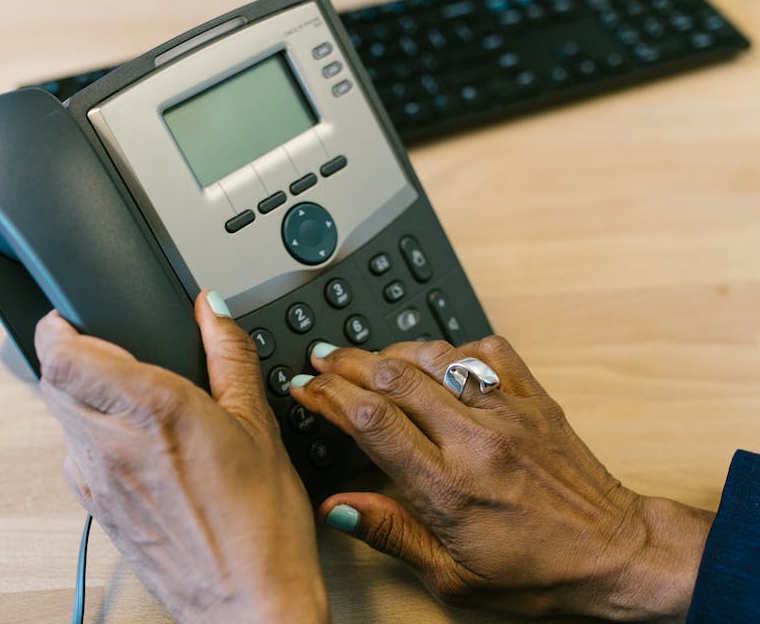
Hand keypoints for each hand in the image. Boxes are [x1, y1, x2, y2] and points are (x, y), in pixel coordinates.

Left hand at [35, 291, 326, 623]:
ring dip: (77, 397)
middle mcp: (112, 445)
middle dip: (67, 356)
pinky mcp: (99, 511)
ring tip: (123, 395)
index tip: (72, 317)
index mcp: (152, 411)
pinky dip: (89, 436)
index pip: (61, 355)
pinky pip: (74, 458)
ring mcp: (98, 484)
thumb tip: (212, 310)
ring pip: (59, 420)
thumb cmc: (261, 524)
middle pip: (49, 382)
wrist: (250, 605)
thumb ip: (229, 354)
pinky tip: (133, 443)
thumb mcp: (258, 424)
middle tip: (101, 349)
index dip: (56, 326)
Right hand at [291, 336, 713, 620]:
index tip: (305, 389)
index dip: (326, 396)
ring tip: (366, 355)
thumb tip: (336, 508)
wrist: (616, 553)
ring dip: (390, 349)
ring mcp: (507, 412)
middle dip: (345, 362)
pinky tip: (437, 359)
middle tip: (320, 359)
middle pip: (391, 376)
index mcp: (448, 487)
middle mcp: (475, 440)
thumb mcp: (452, 575)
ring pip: (433, 356)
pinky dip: (452, 347)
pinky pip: (487, 350)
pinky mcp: (534, 398)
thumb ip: (389, 533)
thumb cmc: (538, 571)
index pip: (370, 420)